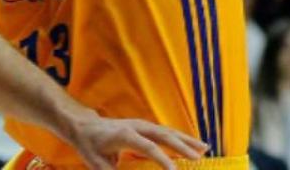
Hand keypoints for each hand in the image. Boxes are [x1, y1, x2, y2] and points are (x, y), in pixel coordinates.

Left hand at [66, 113, 207, 169]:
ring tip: (205, 149)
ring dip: (186, 140)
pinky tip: (195, 144)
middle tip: (199, 158)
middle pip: (162, 135)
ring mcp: (140, 124)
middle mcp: (135, 127)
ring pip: (167, 131)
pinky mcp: (144, 126)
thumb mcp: (96, 164)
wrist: (84, 125)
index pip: (148, 148)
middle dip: (181, 146)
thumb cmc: (90, 145)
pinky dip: (181, 137)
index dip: (163, 160)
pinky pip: (165, 131)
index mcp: (124, 136)